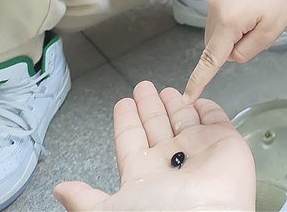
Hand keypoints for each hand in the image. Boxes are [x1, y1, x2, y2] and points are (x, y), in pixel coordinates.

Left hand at [53, 81, 254, 210]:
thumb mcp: (110, 208)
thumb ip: (86, 197)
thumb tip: (60, 189)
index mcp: (143, 174)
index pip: (132, 141)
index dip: (128, 122)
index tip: (124, 103)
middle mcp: (171, 162)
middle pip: (157, 127)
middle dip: (150, 107)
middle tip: (144, 87)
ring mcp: (199, 151)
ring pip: (184, 120)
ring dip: (176, 105)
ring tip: (167, 89)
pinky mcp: (225, 142)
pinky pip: (216, 119)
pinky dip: (210, 108)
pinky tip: (201, 100)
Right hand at [183, 0, 286, 100]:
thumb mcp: (270, 33)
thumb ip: (245, 52)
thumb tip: (229, 54)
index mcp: (229, 21)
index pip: (211, 58)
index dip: (198, 80)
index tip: (187, 97)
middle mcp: (215, 5)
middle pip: (214, 40)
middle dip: (230, 43)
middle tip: (256, 28)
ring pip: (216, 24)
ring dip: (230, 26)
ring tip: (254, 10)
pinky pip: (218, 6)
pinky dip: (230, 10)